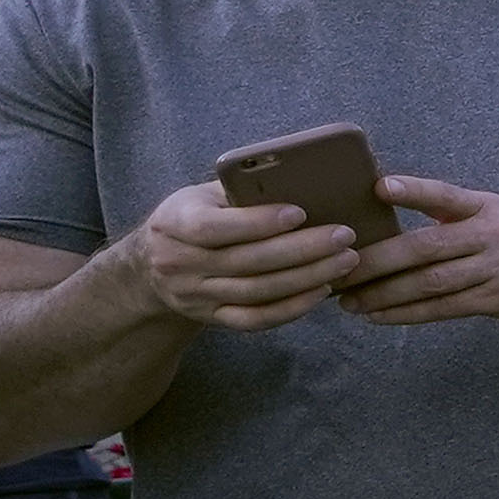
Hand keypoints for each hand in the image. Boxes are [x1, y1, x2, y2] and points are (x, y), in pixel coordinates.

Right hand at [124, 181, 368, 333]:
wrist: (152, 263)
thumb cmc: (194, 216)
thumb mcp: (202, 196)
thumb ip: (240, 190)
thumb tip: (303, 179)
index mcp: (173, 223)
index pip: (213, 227)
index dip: (257, 222)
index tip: (300, 213)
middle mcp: (178, 263)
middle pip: (245, 261)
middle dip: (301, 249)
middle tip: (344, 236)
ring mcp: (193, 295)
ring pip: (256, 292)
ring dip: (306, 278)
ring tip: (345, 261)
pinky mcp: (210, 317)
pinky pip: (254, 319)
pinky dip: (291, 308)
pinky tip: (322, 291)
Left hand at [341, 178, 498, 330]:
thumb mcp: (495, 211)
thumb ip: (450, 212)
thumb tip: (388, 205)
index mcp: (488, 208)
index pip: (448, 197)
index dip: (417, 191)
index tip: (382, 187)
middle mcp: (494, 236)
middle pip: (428, 249)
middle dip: (378, 261)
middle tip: (339, 270)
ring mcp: (498, 271)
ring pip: (432, 284)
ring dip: (385, 294)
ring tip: (349, 301)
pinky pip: (445, 309)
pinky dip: (408, 313)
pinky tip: (379, 316)